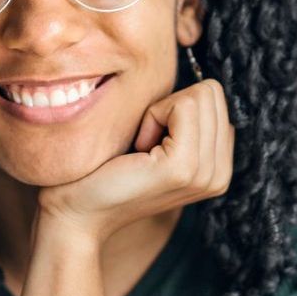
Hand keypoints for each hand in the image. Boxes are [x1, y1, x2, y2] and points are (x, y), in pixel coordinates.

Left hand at [36, 77, 233, 246]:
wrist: (76, 214)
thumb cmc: (105, 172)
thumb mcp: (157, 142)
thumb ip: (186, 120)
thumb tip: (197, 82)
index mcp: (218, 167)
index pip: (217, 100)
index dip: (176, 107)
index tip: (150, 141)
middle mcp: (220, 174)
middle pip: (212, 93)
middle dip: (171, 106)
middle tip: (143, 143)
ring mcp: (205, 173)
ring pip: (201, 95)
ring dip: (161, 111)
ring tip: (140, 149)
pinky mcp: (183, 167)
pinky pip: (183, 105)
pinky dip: (154, 115)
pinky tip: (137, 148)